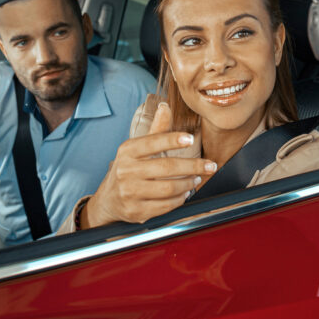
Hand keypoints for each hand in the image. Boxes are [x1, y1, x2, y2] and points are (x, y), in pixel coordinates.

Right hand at [82, 102, 216, 227]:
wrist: (109, 199)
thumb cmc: (129, 169)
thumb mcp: (137, 148)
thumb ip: (155, 130)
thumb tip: (165, 107)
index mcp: (127, 151)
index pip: (152, 142)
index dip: (172, 140)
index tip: (190, 139)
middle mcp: (126, 171)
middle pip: (166, 167)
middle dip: (193, 166)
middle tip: (210, 165)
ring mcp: (130, 193)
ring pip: (168, 189)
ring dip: (188, 184)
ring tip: (196, 178)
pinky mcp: (136, 211)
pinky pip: (165, 206)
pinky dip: (180, 199)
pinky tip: (185, 193)